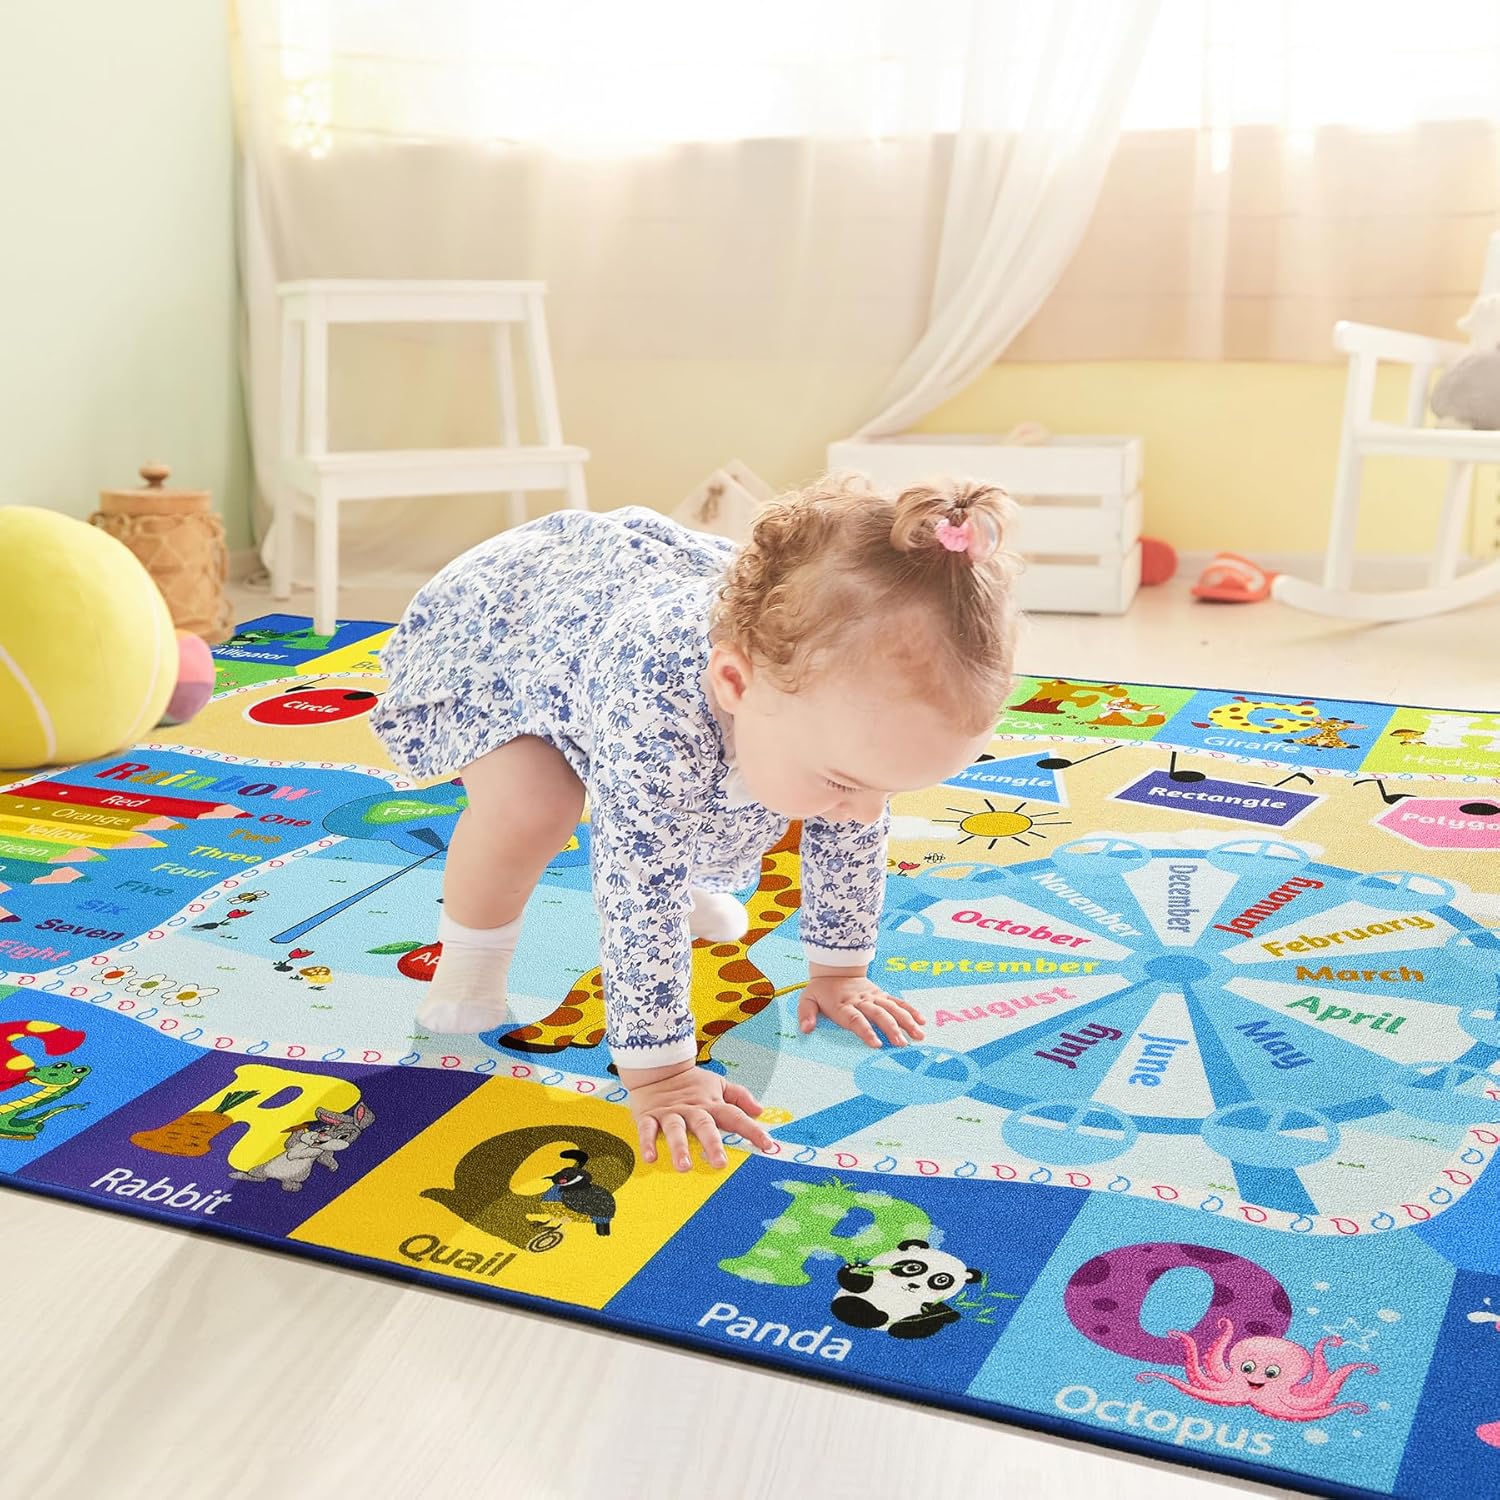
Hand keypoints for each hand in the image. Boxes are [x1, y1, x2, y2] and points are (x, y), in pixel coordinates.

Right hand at [617, 1061, 774, 1171]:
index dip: (752, 1130)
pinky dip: (648, 1143)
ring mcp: (670, 1113)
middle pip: (704, 1125)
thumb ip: (739, 1096)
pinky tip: (650, 1158)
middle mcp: (692, 1110)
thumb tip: (760, 1110)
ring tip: (684, 1166)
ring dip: (679, 1147)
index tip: (768, 1145)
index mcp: (711, 1104)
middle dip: (712, 1144)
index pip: (735, 1116)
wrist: (656, 1067)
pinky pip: (647, 1130)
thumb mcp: (717, 1084)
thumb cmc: (690, 1083)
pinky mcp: (649, 1116)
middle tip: (720, 1164)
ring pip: (675, 1130)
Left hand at [798, 974, 924, 1046]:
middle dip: (891, 1029)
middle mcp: (861, 1000)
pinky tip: (921, 1021)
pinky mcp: (881, 994)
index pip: (856, 1020)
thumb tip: (806, 1029)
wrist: (834, 967)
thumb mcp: (807, 999)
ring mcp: (873, 996)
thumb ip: (806, 1014)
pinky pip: (897, 1001)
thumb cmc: (821, 990)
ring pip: (892, 1008)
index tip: (877, 1044)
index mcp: (843, 1005)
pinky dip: (910, 1010)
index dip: (867, 1031)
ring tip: (918, 1035)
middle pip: (879, 1015)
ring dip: (906, 1021)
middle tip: (902, 1044)